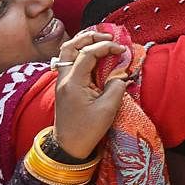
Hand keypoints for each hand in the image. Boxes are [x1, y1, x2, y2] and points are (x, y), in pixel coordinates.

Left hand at [51, 30, 127, 158]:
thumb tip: (120, 75)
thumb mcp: (108, 109)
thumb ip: (116, 87)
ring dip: (83, 43)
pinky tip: (94, 56)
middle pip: (71, 46)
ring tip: (101, 41)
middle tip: (109, 37)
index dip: (106, 47)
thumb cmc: (87, 130)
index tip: (122, 50)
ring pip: (67, 52)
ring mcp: (61, 81)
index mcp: (73, 82)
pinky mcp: (64, 86)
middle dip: (90, 37)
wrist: (68, 147)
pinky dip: (81, 53)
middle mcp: (63, 78)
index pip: (88, 53)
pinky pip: (70, 61)